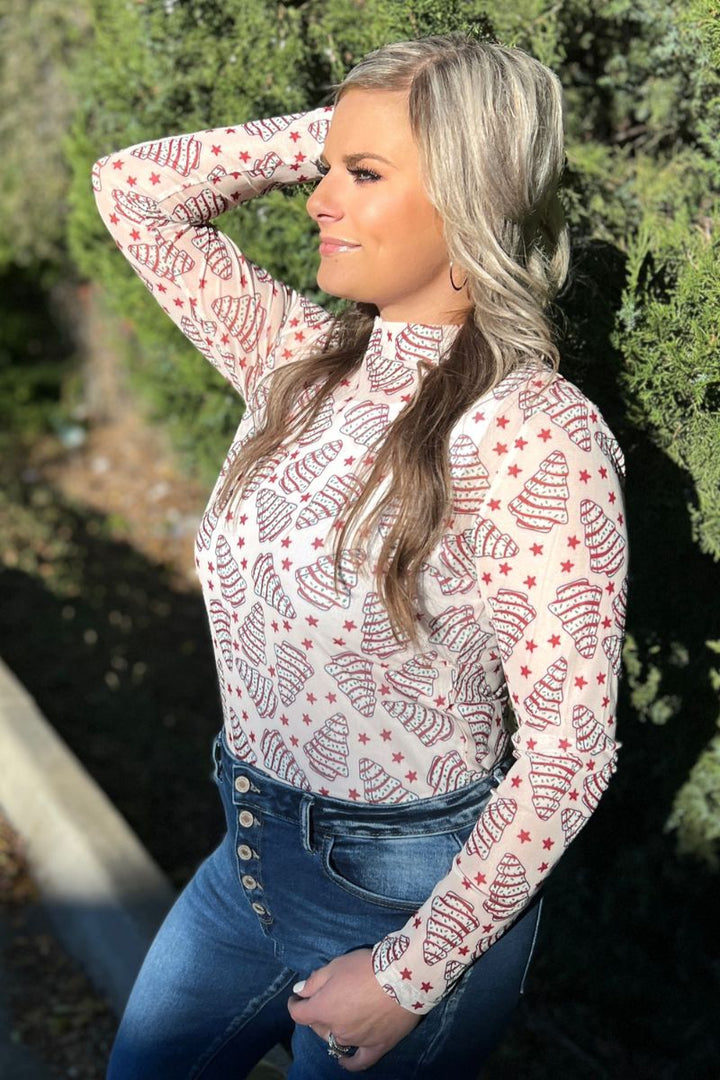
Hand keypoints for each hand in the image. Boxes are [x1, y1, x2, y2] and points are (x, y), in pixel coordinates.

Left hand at [287, 948, 419, 1071]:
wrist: (402, 977)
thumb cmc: (365, 967)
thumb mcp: (335, 965)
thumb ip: (314, 981)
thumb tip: (299, 992)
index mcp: (323, 1009)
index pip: (299, 1013)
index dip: (295, 1005)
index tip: (297, 999)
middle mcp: (336, 1029)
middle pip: (318, 1026)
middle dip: (316, 1014)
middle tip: (325, 1000)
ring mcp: (356, 1040)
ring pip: (337, 1039)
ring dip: (333, 1029)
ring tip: (339, 1018)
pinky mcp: (376, 1046)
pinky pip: (359, 1061)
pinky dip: (349, 1062)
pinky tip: (344, 1060)